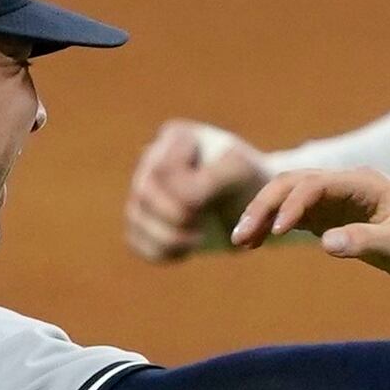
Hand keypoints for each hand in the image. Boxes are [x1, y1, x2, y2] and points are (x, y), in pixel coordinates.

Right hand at [123, 120, 270, 261]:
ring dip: (169, 239)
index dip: (186, 194)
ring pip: (135, 220)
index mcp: (176, 137)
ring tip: (198, 238)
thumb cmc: (248, 184)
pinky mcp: (142, 222)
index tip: (216, 196)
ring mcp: (143, 190)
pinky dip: (162, 252)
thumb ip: (207, 182)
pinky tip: (187, 248)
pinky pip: (137, 243)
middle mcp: (152, 159)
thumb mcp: (238, 174)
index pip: (163, 170)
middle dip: (176, 217)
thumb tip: (181, 201)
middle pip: (144, 193)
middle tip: (203, 226)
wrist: (254, 208)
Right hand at [228, 162, 389, 289]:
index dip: (291, 205)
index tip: (274, 234)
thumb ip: (367, 243)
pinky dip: (273, 225)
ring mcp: (339, 199)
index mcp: (365, 183)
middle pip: (293, 184)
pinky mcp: (335, 217)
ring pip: (289, 197)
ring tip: (240, 242)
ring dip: (263, 215)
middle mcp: (348, 185)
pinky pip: (296, 215)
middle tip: (240, 238)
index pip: (316, 184)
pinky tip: (255, 243)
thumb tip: (325, 242)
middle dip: (264, 207)